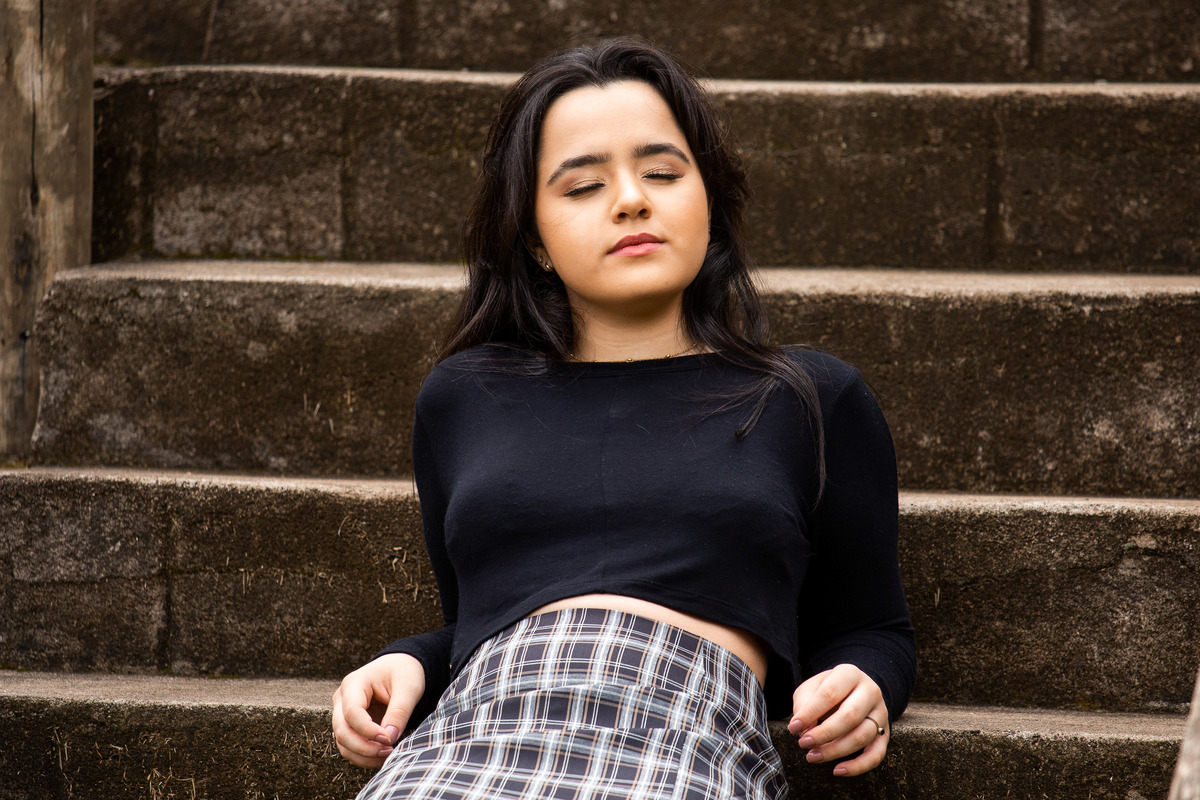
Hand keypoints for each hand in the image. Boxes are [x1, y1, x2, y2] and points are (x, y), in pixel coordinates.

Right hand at [332, 653, 425, 767]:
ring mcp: (343, 713)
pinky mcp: (349, 725)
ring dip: (363, 755)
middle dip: (364, 747)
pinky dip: (364, 756)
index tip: (389, 739)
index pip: (352, 712)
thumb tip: (389, 738)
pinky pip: (350, 746)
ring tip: (388, 755)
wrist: (400, 667)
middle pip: (342, 731)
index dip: (368, 730)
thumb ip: (399, 711)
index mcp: (354, 683)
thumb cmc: (404, 672)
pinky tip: (383, 755)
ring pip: (343, 743)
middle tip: (390, 751)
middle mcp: (342, 699)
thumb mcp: (408, 687)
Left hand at [787, 664, 887, 776]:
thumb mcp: (812, 687)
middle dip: (823, 733)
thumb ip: (804, 703)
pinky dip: (858, 766)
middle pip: (849, 716)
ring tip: (812, 756)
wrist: (855, 690)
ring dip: (835, 750)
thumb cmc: (828, 690)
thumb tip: (804, 729)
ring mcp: (881, 713)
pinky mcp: (885, 734)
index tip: (793, 727)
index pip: (829, 694)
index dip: (810, 713)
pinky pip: (876, 755)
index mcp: (849, 674)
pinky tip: (837, 770)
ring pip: (862, 737)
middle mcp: (870, 692)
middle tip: (803, 743)